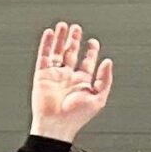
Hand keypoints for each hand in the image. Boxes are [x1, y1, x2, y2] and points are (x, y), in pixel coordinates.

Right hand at [29, 21, 113, 142]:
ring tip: (63, 26)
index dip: (91, 51)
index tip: (93, 42)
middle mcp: (68, 78)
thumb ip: (105, 80)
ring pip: (58, 52)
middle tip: (77, 28)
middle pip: (72, 53)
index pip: (87, 62)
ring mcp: (55, 76)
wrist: (56, 125)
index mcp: (82, 83)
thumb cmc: (76, 118)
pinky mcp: (42, 76)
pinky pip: (44, 56)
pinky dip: (46, 44)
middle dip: (74, 40)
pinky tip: (50, 34)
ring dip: (61, 39)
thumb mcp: (98, 99)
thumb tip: (108, 62)